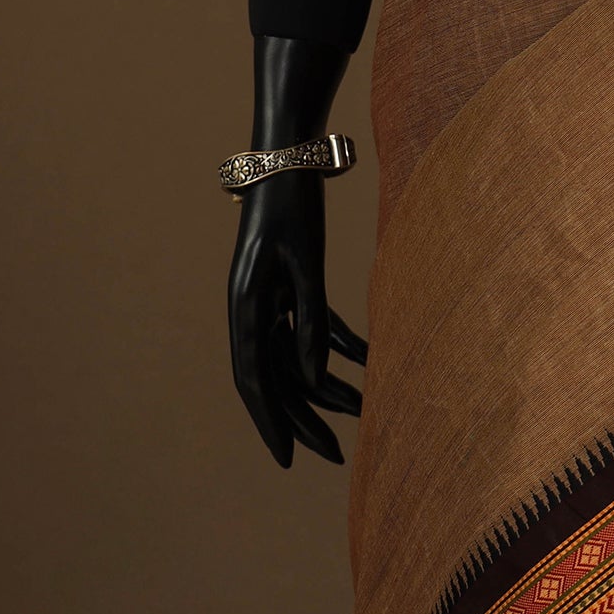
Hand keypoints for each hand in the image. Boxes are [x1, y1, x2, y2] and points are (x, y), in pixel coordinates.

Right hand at [227, 169, 366, 467]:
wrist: (289, 154)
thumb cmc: (294, 203)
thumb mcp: (305, 262)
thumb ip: (309, 317)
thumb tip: (314, 374)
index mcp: (245, 306)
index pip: (255, 379)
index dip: (272, 422)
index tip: (289, 458)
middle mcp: (251, 308)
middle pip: (276, 377)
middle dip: (306, 417)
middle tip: (336, 455)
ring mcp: (269, 297)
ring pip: (295, 355)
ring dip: (328, 383)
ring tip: (364, 410)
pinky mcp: (288, 283)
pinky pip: (310, 325)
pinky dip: (337, 343)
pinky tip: (368, 360)